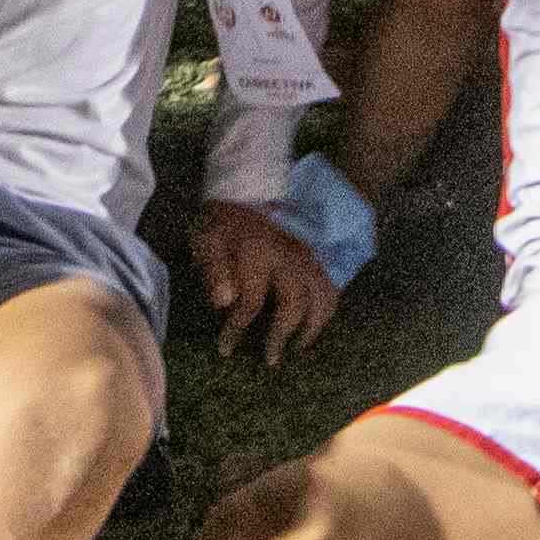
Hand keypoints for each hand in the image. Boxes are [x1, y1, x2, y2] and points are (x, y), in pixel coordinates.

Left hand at [194, 200, 341, 360]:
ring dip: (311, 328)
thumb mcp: (207, 237)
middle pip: (292, 305)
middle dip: (281, 336)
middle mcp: (288, 257)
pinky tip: (317, 321)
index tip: (225, 349)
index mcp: (257, 254)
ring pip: (320, 298)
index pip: (248, 303)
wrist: (251, 180)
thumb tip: (223, 304)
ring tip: (298, 347)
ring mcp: (308, 255)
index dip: (236, 331)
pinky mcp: (318, 252)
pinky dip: (327, 309)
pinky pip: (332, 285)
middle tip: (270, 359)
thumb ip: (213, 269)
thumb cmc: (224, 215)